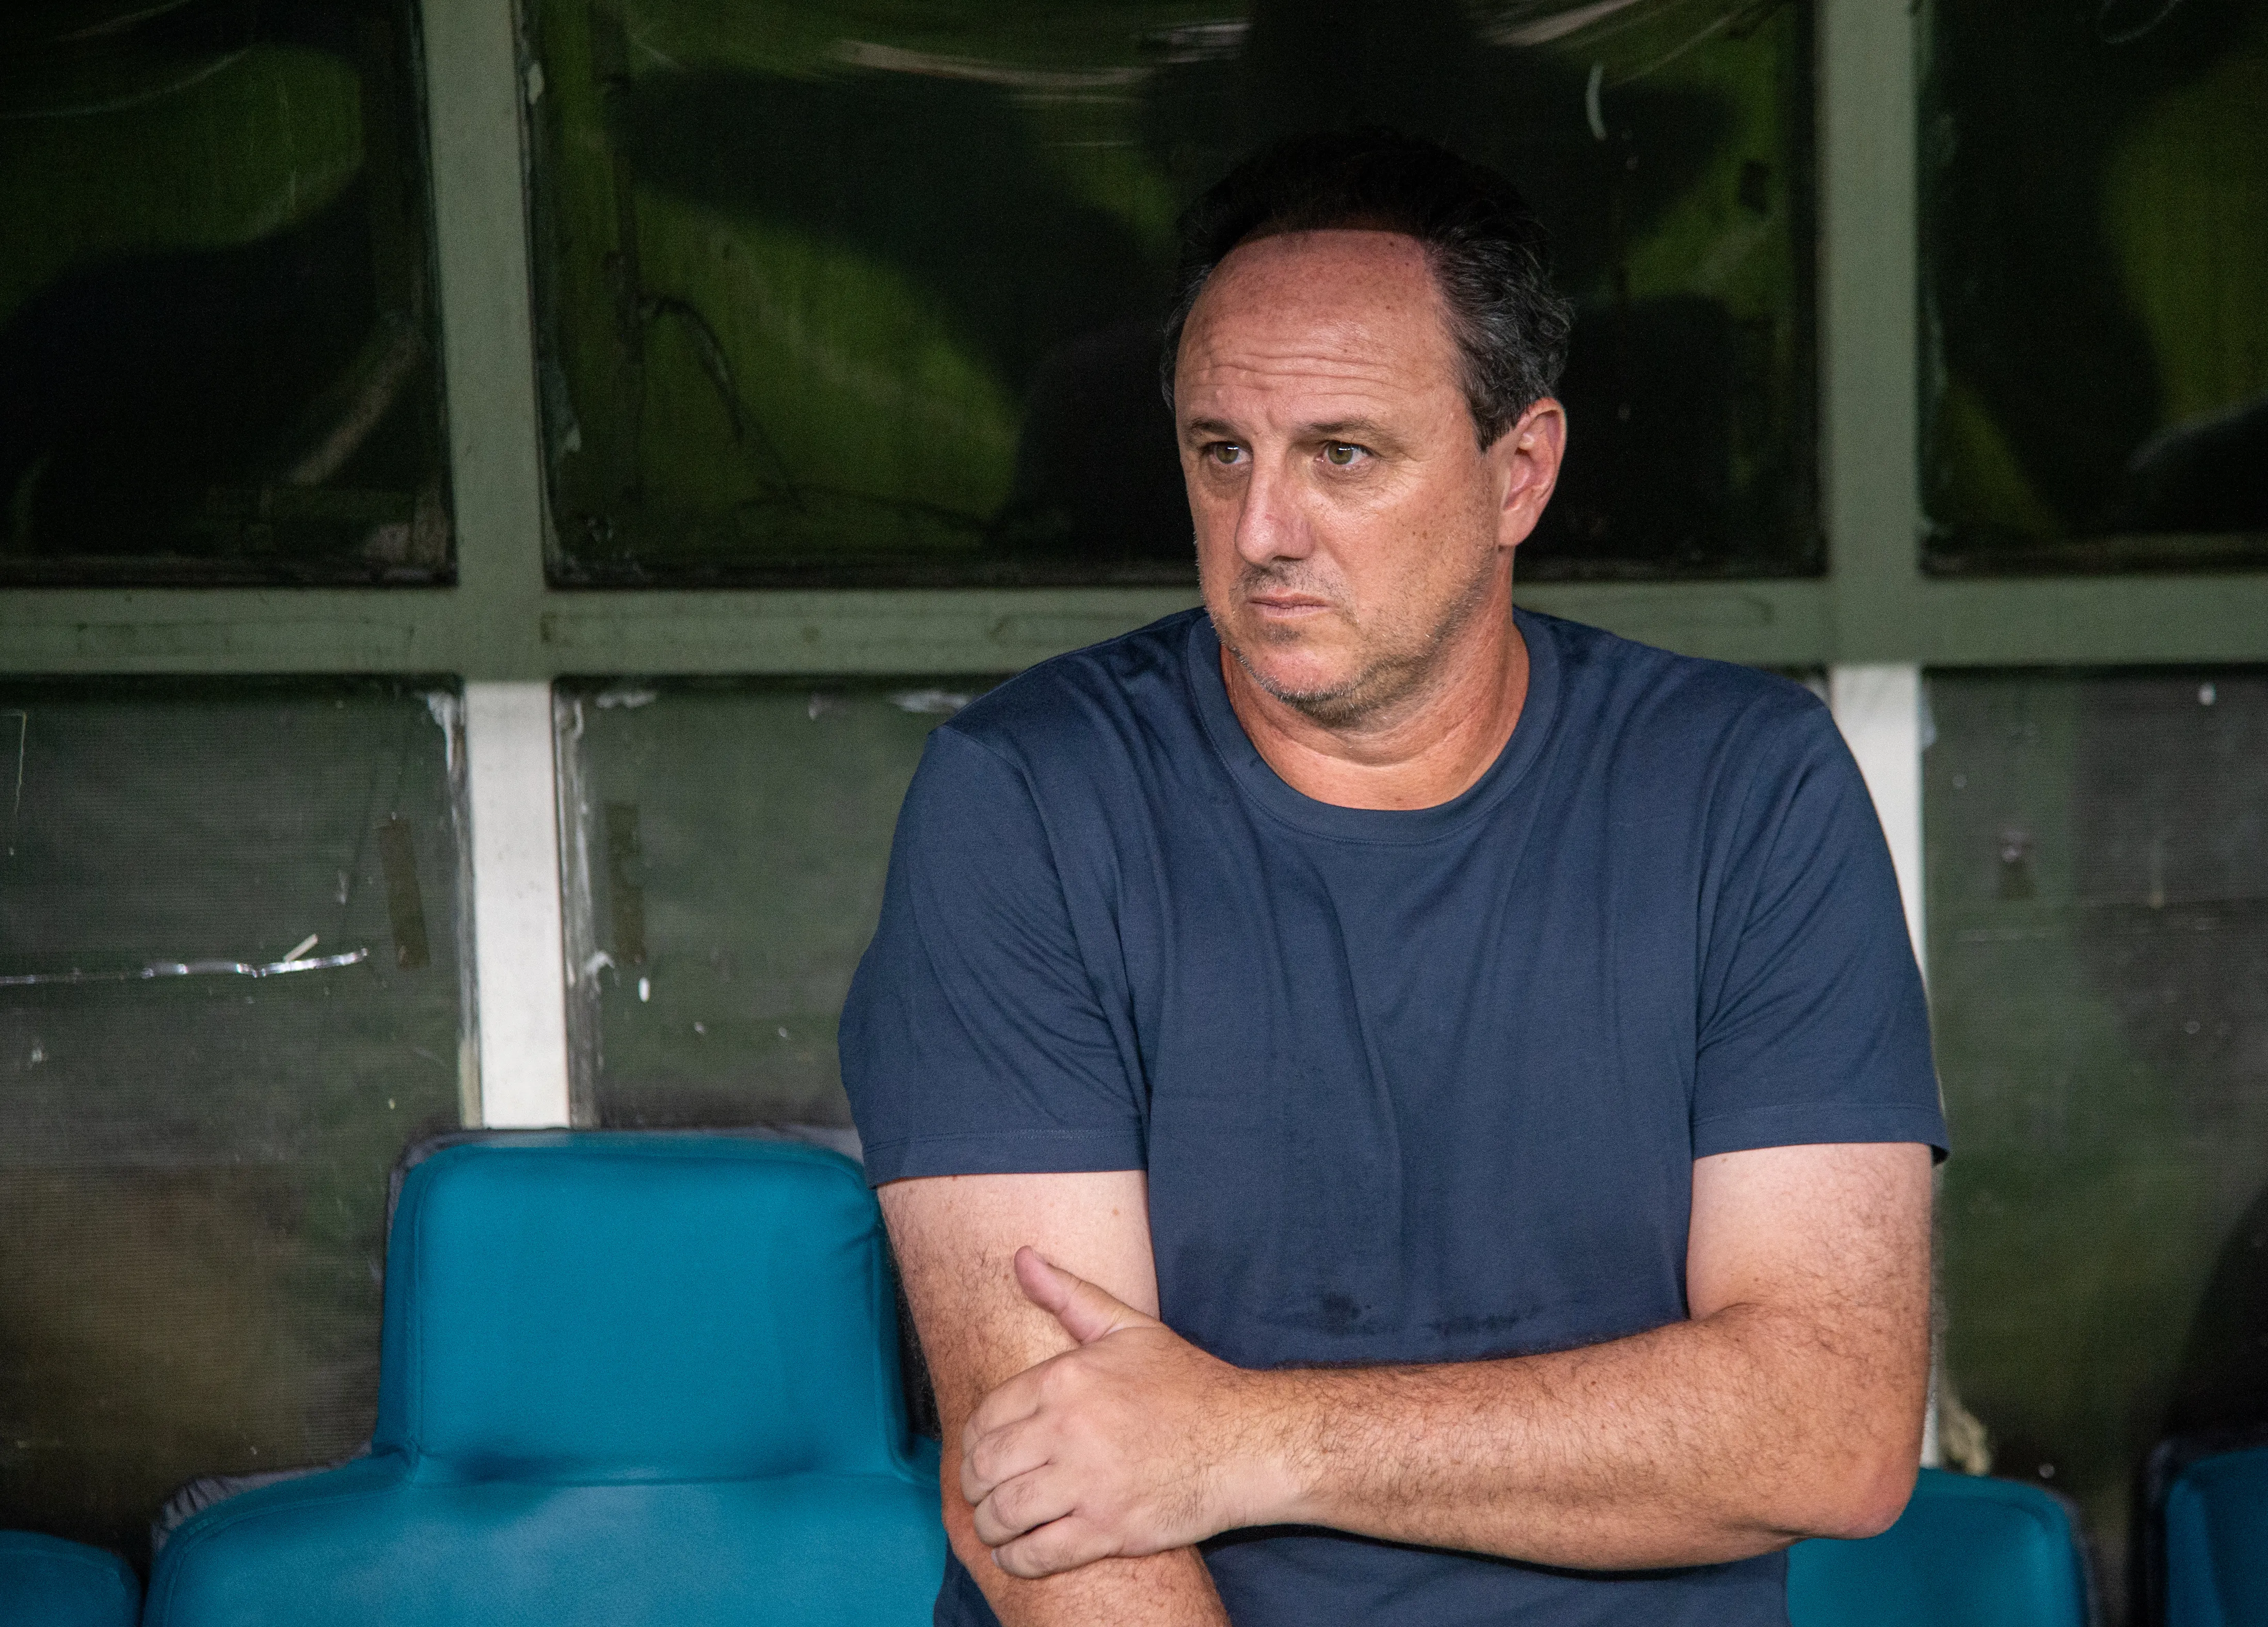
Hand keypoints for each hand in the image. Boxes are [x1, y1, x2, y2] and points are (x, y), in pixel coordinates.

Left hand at [961, 1247, 1284, 1577]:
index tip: (981, 1454)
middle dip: (974, 1486)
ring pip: (1003, 1514)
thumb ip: (1069, 1295)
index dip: (973, 1442)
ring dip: (989, 1526)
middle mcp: (1068, 1430)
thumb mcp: (1128, 1328)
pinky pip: (1037, 1554)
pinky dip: (1016, 1559)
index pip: (985, 1418)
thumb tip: (1022, 1257)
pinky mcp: (1107, 1529)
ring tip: (996, 1526)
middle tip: (983, 1493)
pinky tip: (1017, 1552)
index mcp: (1065, 1380)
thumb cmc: (1188, 1384)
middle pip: (985, 1468)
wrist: (1245, 1441)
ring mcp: (1087, 1483)